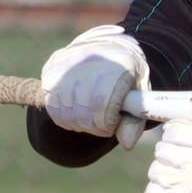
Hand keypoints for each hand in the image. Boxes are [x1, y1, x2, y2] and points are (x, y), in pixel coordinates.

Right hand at [41, 25, 149, 146]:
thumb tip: (126, 144)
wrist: (109, 48)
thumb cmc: (127, 77)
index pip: (102, 104)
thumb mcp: (139, 95)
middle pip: (83, 111)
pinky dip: (65, 116)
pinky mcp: (51, 69)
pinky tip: (77, 110)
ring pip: (67, 112)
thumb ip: (135, 120)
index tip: (113, 123)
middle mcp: (90, 58)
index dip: (107, 123)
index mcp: (118, 64)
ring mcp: (68, 63)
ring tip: (92, 116)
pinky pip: (53, 107)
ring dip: (80, 123)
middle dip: (94, 126)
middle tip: (103, 124)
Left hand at [143, 74, 191, 192]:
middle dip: (170, 154)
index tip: (190, 142)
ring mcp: (187, 192)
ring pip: (155, 171)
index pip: (175, 131)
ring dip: (165, 173)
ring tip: (185, 179)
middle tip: (187, 161)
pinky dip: (159, 192)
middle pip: (162, 151)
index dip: (178, 135)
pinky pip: (151, 192)